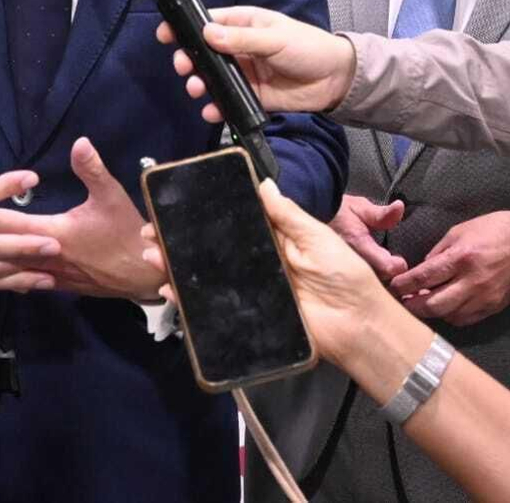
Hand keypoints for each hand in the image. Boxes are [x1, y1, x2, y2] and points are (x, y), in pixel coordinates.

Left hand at [0, 139, 164, 299]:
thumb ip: (93, 171)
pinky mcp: (42, 284)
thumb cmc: (129, 234)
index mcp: (50, 234)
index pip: (3, 225)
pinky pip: (3, 287)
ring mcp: (39, 276)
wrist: (143, 275)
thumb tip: (80, 142)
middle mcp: (38, 259)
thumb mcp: (114, 198)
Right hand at [142, 180, 394, 368]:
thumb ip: (288, 215)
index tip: (177, 202)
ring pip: (207, 274)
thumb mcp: (318, 237)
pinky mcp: (248, 314)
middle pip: (212, 247)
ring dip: (177, 265)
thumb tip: (262, 183)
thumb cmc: (344, 276)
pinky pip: (214, 306)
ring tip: (154, 255)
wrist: (357, 325)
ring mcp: (250, 288)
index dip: (207, 212)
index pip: (234, 220)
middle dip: (179, 238)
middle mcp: (257, 261)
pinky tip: (170, 291)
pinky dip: (190, 300)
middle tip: (152, 232)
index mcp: (274, 238)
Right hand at [157, 6, 356, 118]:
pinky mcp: (250, 96)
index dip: (186, 26)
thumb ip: (242, 40)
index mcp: (244, 25)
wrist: (335, 79)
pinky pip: (227, 101)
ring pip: (212, 78)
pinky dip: (216, 107)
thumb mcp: (275, 38)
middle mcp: (238, 48)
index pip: (208, 22)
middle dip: (189, 59)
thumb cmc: (307, 47)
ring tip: (196, 88)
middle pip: (204, 52)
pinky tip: (211, 111)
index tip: (165, 33)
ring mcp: (243, 73)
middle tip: (182, 66)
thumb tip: (207, 34)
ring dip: (200, 83)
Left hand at [388, 210, 509, 326]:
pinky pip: (465, 320)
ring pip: (448, 316)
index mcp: (461, 258)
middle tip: (400, 302)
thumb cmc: (494, 230)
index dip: (404, 284)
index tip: (392, 287)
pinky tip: (442, 308)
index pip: (424, 277)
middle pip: (434, 304)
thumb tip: (422, 269)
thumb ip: (439, 252)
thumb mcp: (461, 231)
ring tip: (419, 305)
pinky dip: (450, 316)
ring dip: (430, 313)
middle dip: (413, 305)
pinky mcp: (493, 308)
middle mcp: (472, 282)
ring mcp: (484, 298)